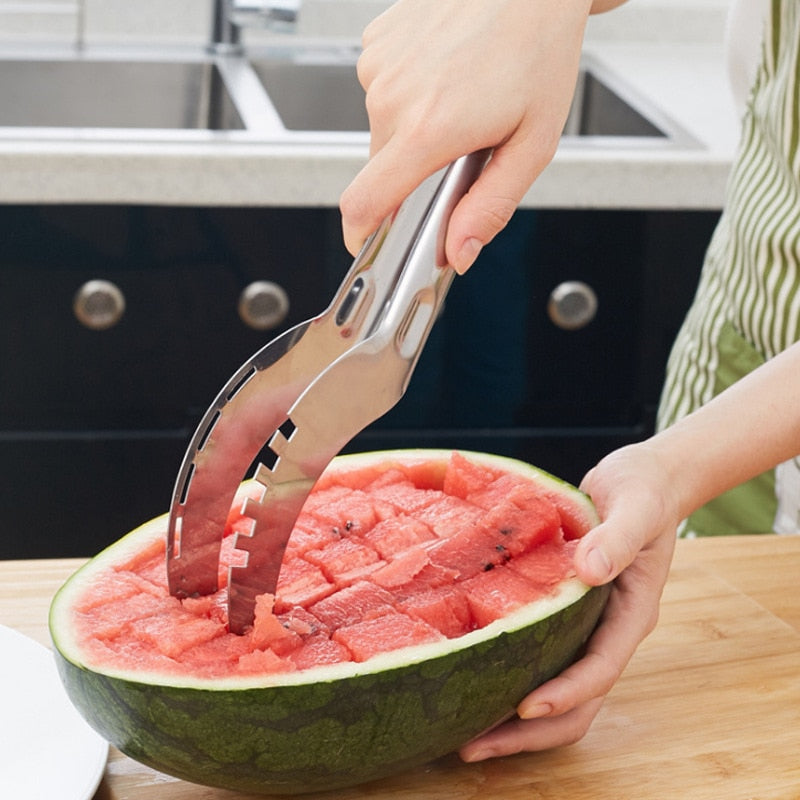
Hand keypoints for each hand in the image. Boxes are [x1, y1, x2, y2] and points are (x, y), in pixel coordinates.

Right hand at [339, 0, 592, 272]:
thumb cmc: (538, 47)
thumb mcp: (532, 143)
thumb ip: (490, 206)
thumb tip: (459, 252)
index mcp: (427, 130)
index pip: (363, 204)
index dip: (362, 234)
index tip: (371, 242)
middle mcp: (391, 97)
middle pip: (380, 169)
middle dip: (413, 172)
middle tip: (460, 147)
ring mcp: (379, 65)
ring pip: (382, 128)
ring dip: (413, 129)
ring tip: (459, 98)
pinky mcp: (376, 42)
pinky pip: (383, 90)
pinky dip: (410, 93)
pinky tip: (444, 71)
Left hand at [459, 442, 678, 760]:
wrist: (645, 480)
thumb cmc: (644, 490)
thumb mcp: (636, 506)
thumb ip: (618, 538)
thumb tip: (589, 572)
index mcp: (629, 612)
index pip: (600, 669)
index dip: (565, 693)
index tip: (524, 706)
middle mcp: (607, 629)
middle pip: (576, 701)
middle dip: (529, 731)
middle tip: (471, 745)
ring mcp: (586, 625)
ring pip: (555, 687)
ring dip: (514, 716)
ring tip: (462, 730)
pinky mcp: (564, 613)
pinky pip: (539, 654)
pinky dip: (509, 672)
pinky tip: (468, 672)